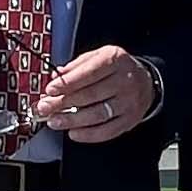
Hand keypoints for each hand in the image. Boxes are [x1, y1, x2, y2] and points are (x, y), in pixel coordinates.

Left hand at [38, 47, 153, 144]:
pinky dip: (88, 134)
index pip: (89, 72)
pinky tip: (74, 132)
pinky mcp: (130, 120)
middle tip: (45, 108)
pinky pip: (108, 131)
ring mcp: (129, 102)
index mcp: (115, 59)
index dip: (68, 82)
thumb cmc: (117, 68)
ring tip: (55, 121)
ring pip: (98, 114)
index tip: (50, 90)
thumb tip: (57, 77)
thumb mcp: (99, 56)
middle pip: (91, 94)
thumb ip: (77, 65)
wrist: (146, 81)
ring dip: (73, 120)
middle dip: (64, 102)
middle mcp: (125, 80)